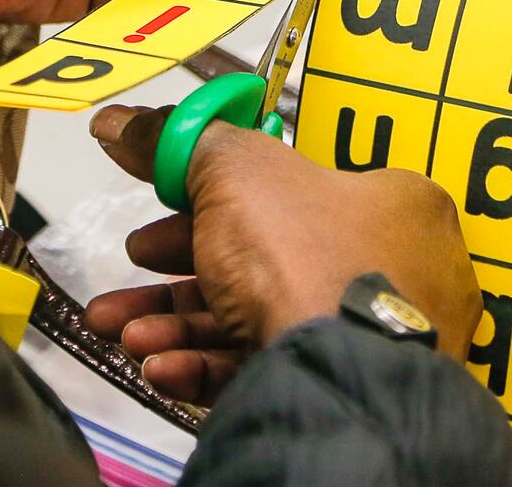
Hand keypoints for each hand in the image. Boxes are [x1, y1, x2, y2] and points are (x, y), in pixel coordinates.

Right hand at [84, 104, 481, 403]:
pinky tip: (156, 364)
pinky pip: (262, 367)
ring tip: (118, 328)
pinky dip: (201, 364)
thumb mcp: (235, 174)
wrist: (332, 379)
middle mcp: (392, 271)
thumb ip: (178, 143)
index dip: (221, 191)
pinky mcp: (334, 389)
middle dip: (179, 263)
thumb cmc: (301, 256)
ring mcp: (365, 338)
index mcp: (393, 206)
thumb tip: (118, 121)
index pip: (300, 188)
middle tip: (135, 259)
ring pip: (254, 319)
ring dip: (174, 321)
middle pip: (266, 256)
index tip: (166, 199)